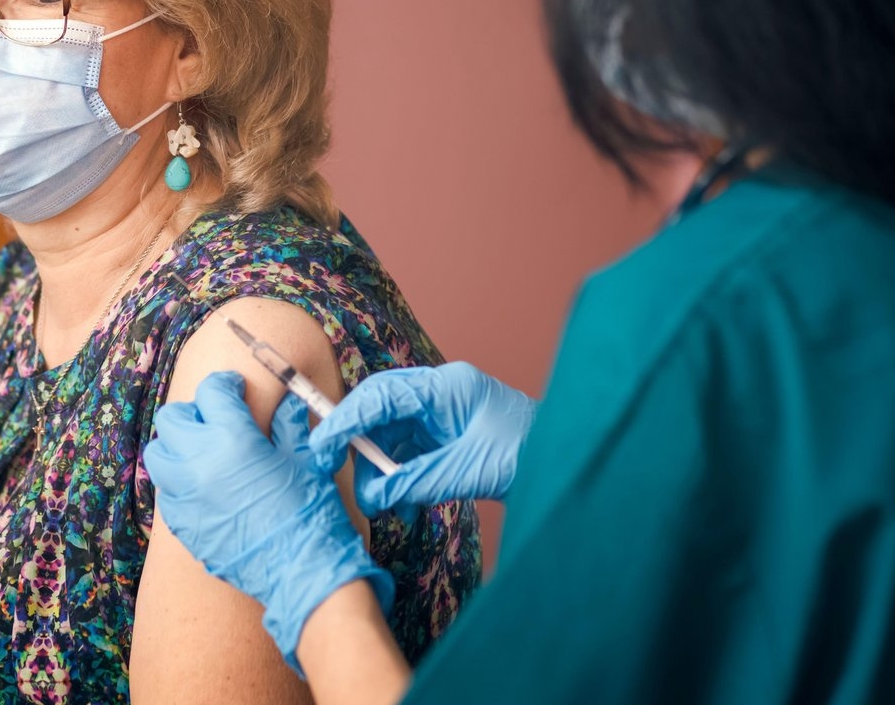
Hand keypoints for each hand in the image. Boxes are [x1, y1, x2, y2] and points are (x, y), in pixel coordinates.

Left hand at [144, 372, 394, 672]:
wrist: (301, 570)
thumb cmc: (310, 510)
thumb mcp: (305, 457)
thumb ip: (288, 423)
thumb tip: (285, 403)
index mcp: (232, 437)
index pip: (212, 391)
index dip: (225, 386)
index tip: (234, 390)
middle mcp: (198, 461)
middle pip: (173, 418)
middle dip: (194, 413)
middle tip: (216, 421)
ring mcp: (185, 495)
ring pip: (158, 454)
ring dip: (177, 447)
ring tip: (202, 454)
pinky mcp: (181, 525)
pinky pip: (166, 491)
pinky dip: (179, 483)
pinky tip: (204, 489)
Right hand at [309, 362, 537, 516]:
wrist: (571, 464)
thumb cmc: (533, 454)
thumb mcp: (470, 471)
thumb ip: (417, 481)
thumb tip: (373, 495)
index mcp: (447, 387)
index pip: (382, 396)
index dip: (346, 420)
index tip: (323, 447)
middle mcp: (441, 394)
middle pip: (380, 412)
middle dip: (360, 447)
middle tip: (342, 478)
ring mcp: (444, 414)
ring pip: (392, 436)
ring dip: (382, 471)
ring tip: (383, 506)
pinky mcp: (448, 436)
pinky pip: (410, 452)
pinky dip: (400, 478)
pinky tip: (401, 505)